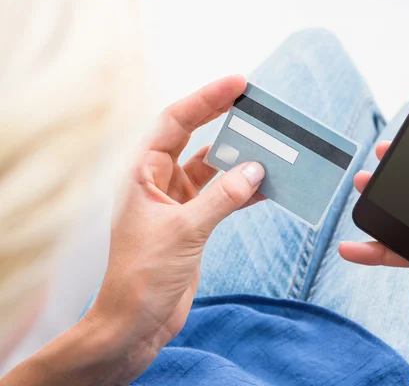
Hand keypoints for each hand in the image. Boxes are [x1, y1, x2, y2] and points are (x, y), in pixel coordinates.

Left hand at [85, 75, 264, 378]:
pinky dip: (244, 191)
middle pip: (196, 140)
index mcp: (143, 174)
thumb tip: (256, 170)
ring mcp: (178, 204)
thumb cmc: (143, 276)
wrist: (137, 323)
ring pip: (214, 170)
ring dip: (241, 161)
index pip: (175, 123)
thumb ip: (222, 198)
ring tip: (272, 149)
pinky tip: (267, 187)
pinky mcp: (193, 224)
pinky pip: (223, 197)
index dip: (206, 100)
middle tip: (258, 108)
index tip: (238, 85)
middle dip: (225, 122)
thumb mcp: (184, 231)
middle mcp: (159, 183)